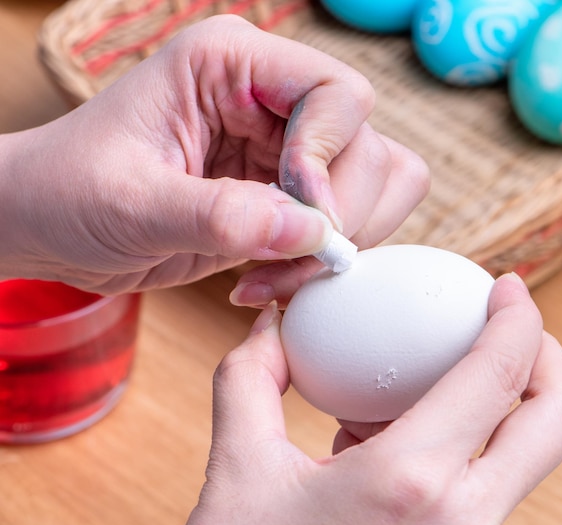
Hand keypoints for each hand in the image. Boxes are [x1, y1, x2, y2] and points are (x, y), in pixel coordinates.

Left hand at [0, 15, 427, 294]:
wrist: (50, 226)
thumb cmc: (69, 192)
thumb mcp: (133, 203)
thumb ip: (223, 216)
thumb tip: (312, 232)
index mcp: (232, 66)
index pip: (337, 94)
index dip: (329, 157)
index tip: (296, 213)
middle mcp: (268, 102)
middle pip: (366, 148)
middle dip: (339, 217)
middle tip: (287, 265)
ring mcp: (280, 152)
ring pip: (369, 188)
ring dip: (337, 245)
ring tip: (273, 279)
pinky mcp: (281, 199)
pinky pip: (340, 227)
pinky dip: (319, 263)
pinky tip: (268, 280)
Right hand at [158, 274, 561, 524]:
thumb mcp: (236, 466)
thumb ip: (253, 377)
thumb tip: (272, 325)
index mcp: (410, 482)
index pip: (498, 374)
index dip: (517, 318)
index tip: (508, 288)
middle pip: (553, 423)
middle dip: (546, 360)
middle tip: (511, 331)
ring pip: (513, 469)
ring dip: (482, 421)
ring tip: (398, 409)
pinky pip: (488, 517)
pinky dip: (460, 474)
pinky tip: (398, 471)